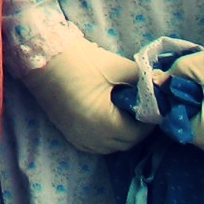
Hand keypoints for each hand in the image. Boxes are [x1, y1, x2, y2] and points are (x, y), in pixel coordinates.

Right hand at [17, 38, 153, 156]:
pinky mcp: (68, 133)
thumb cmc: (80, 60)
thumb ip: (143, 80)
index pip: (139, 132)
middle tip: (142, 109)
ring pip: (110, 147)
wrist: (41, 57)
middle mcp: (91, 136)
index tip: (155, 107)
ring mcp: (77, 136)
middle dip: (137, 129)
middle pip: (126, 143)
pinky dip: (104, 138)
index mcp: (104, 121)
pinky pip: (94, 145)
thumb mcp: (117, 67)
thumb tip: (162, 85)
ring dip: (121, 135)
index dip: (150, 121)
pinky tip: (107, 121)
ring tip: (124, 114)